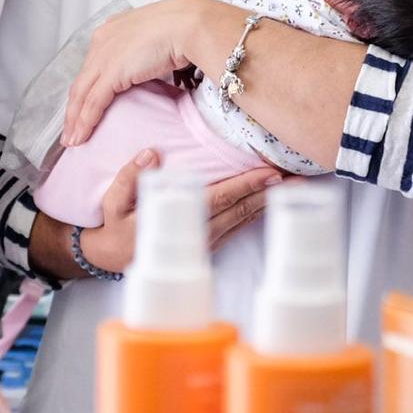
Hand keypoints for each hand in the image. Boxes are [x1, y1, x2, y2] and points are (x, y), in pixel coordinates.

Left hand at [63, 0, 217, 146]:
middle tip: (70, 129)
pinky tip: (82, 135)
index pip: (91, 66)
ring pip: (81, 94)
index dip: (85, 89)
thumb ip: (144, 52)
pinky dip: (85, 121)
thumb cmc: (182, 28)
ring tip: (73, 139)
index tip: (82, 106)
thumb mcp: (155, 39)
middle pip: (81, 81)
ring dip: (75, 120)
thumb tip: (148, 67)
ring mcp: (104, 56)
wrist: (188, 25)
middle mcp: (102, 41)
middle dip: (73, 108)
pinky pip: (93, 102)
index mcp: (111, 30)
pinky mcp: (111, 73)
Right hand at [73, 150, 281, 275]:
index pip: (220, 198)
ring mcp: (206, 240)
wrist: (110, 259)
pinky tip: (271, 202)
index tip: (270, 172)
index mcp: (180, 219)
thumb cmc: (114, 226)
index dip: (246, 185)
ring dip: (270, 203)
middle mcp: (199, 232)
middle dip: (271, 193)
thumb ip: (131, 177)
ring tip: (295, 188)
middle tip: (301, 178)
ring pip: (244, 220)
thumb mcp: (112, 201)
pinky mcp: (208, 243)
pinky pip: (238, 226)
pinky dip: (257, 214)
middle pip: (242, 209)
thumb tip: (151, 153)